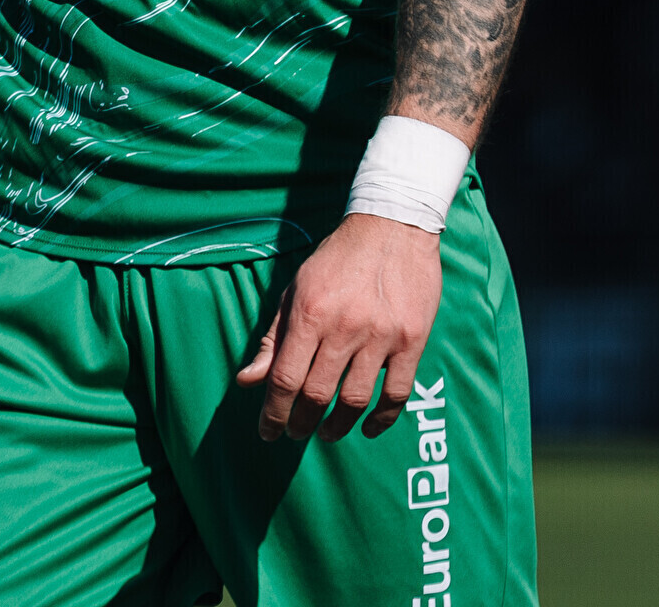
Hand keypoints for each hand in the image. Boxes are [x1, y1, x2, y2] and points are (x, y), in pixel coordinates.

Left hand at [234, 213, 441, 441]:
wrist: (393, 225)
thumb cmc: (337, 259)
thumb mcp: (296, 290)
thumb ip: (273, 338)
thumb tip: (247, 381)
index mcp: (310, 313)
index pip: (284, 378)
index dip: (273, 412)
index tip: (268, 431)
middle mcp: (345, 326)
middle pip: (317, 394)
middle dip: (301, 423)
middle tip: (296, 433)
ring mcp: (382, 335)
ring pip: (355, 400)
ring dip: (338, 426)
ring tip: (326, 433)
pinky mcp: (412, 339)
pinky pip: (397, 393)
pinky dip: (382, 419)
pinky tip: (368, 428)